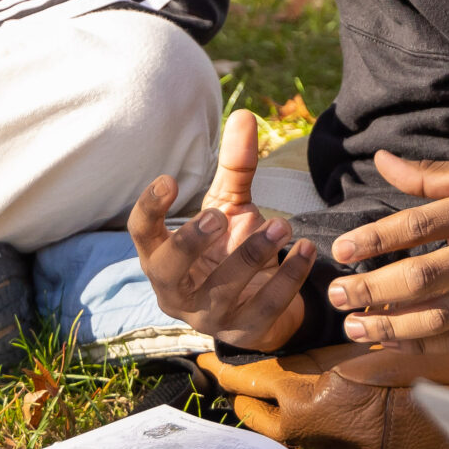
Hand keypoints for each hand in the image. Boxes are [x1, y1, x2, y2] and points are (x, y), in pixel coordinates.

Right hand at [128, 111, 316, 351]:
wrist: (261, 303)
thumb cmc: (230, 247)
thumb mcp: (230, 206)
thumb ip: (236, 167)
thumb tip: (245, 115)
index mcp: (161, 255)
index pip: (141, 233)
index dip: (149, 208)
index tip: (168, 179)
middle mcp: (175, 290)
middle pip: (169, 269)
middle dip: (192, 242)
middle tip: (220, 215)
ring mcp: (207, 316)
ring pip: (222, 290)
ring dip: (253, 255)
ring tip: (283, 224)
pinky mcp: (243, 333)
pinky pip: (265, 308)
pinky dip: (288, 277)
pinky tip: (307, 250)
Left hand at [322, 150, 448, 352]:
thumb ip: (432, 176)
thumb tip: (381, 161)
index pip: (420, 225)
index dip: (376, 239)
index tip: (342, 250)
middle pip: (425, 277)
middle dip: (373, 290)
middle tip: (337, 295)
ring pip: (441, 317)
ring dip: (391, 327)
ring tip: (354, 326)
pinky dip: (425, 346)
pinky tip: (395, 342)